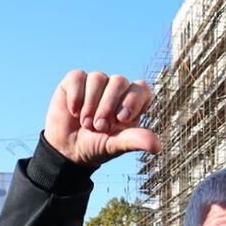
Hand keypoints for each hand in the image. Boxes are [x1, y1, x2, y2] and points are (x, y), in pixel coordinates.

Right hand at [43, 69, 160, 166]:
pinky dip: (76, 96)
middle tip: (99, 127)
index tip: (121, 118)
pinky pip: (78, 77)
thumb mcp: (116, 146)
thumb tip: (157, 147)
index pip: (141, 89)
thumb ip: (135, 141)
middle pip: (119, 81)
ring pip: (98, 78)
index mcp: (132, 104)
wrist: (68, 149)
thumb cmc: (97, 146)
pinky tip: (74, 111)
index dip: (132, 100)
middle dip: (107, 106)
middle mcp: (116, 90)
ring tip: (86, 124)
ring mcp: (97, 83)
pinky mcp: (76, 81)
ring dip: (91, 103)